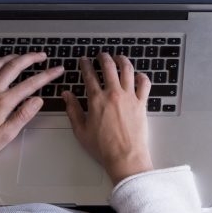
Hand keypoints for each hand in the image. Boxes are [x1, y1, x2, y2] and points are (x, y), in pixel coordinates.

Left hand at [0, 52, 62, 161]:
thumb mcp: (7, 135)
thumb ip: (23, 115)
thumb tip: (37, 100)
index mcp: (3, 102)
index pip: (30, 83)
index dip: (47, 75)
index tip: (57, 70)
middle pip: (14, 66)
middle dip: (31, 58)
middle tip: (42, 56)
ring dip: (14, 57)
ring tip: (24, 56)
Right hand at [63, 53, 153, 182]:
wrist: (125, 157)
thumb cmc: (103, 147)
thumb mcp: (80, 130)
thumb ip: (73, 110)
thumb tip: (66, 95)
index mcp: (96, 100)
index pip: (89, 76)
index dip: (85, 65)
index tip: (84, 60)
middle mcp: (113, 94)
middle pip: (109, 67)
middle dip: (103, 58)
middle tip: (101, 55)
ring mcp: (130, 97)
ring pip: (127, 71)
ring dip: (122, 61)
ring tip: (119, 57)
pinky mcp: (142, 104)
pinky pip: (144, 84)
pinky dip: (141, 76)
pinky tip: (138, 75)